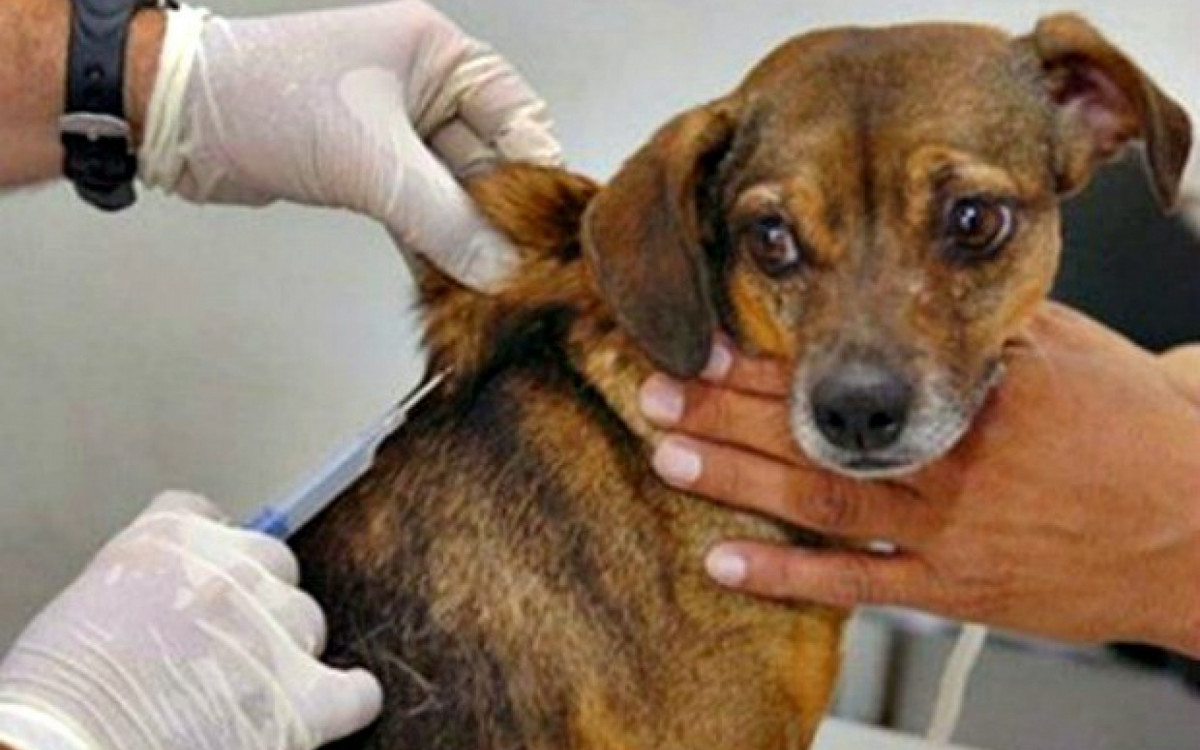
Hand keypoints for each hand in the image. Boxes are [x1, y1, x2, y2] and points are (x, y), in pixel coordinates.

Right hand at [0, 492, 381, 749]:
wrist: (69, 742)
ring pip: (307, 622)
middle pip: (273, 565)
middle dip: (254, 602)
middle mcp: (235, 567)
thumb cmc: (62, 691)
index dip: (210, 553)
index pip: (209, 515)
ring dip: (287, 651)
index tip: (205, 577)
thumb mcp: (87, 601)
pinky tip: (332, 705)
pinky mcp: (303, 694)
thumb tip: (165, 603)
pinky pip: (355, 691)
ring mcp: (275, 627)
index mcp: (174, 537)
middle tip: (219, 648)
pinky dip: (348, 699)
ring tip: (245, 691)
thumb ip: (143, 582)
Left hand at [142, 1, 561, 290]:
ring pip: (453, 192)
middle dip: (501, 217)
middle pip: (489, 161)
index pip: (516, 116)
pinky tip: (449, 282)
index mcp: (436, 54)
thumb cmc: (265, 100)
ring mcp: (398, 128)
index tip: (553, 228)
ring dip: (465, 238)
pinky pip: (420, 210)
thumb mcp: (369, 161)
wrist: (180, 121)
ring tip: (490, 286)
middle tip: (522, 270)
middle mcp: (425, 86)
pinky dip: (431, 244)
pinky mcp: (371, 166)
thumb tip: (500, 269)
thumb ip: (442, 219)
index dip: (538, 174)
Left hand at [639, 303, 1199, 656]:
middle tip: (654, 388)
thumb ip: (983, 324)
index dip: (770, 356)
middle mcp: (954, 459)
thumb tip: (914, 282)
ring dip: (738, 477)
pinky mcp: (956, 588)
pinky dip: (786, 575)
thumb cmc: (1136, 434)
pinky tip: (723, 559)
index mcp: (978, 390)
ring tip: (667, 453)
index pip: (853, 367)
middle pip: (817, 430)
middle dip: (727, 409)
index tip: (706, 338)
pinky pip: (857, 586)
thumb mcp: (1069, 353)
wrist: (1196, 532)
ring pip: (823, 500)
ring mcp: (951, 529)